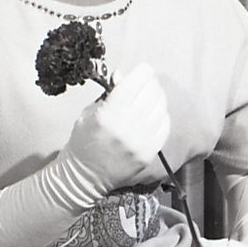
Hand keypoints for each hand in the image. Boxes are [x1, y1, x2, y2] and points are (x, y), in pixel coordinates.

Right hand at [63, 64, 170, 191]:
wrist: (85, 176)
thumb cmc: (83, 142)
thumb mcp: (89, 113)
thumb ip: (109, 94)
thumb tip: (123, 75)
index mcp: (108, 115)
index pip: (134, 84)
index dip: (142, 72)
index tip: (143, 69)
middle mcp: (127, 127)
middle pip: (151, 93)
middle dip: (151, 83)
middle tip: (147, 82)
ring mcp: (140, 142)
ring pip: (161, 108)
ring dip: (157, 98)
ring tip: (150, 97)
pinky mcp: (149, 154)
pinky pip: (164, 127)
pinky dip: (162, 115)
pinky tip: (154, 113)